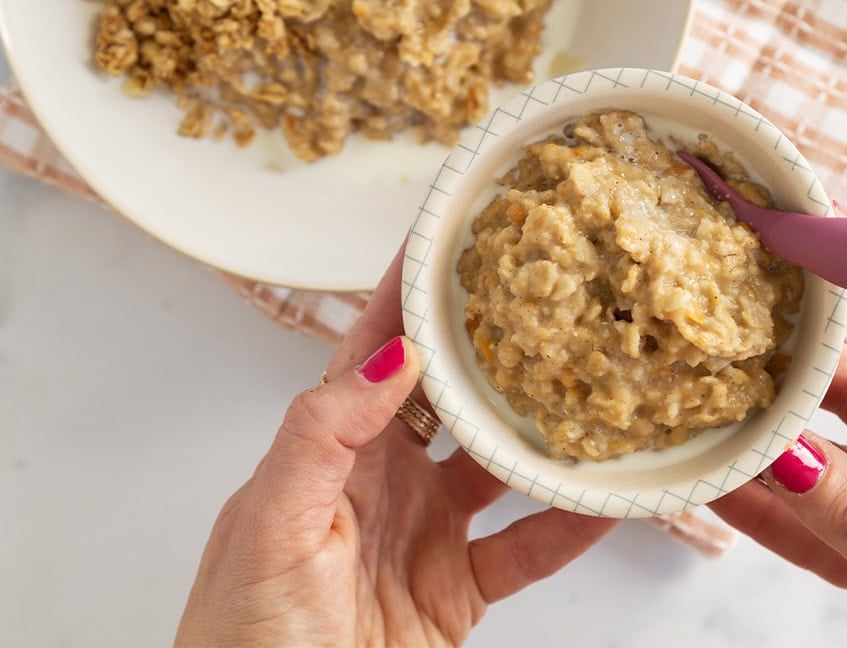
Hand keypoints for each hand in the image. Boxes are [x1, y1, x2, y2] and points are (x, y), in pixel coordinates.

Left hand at [175, 245, 616, 646]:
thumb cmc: (242, 629)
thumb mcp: (271, 518)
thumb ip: (323, 432)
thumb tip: (391, 359)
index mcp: (332, 448)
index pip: (373, 348)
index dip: (406, 293)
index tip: (446, 237)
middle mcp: (386, 477)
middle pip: (450, 395)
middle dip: (491, 348)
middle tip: (544, 298)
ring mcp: (427, 530)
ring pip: (501, 466)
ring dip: (545, 435)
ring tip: (592, 392)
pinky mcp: (457, 587)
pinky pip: (527, 549)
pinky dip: (569, 527)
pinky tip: (604, 501)